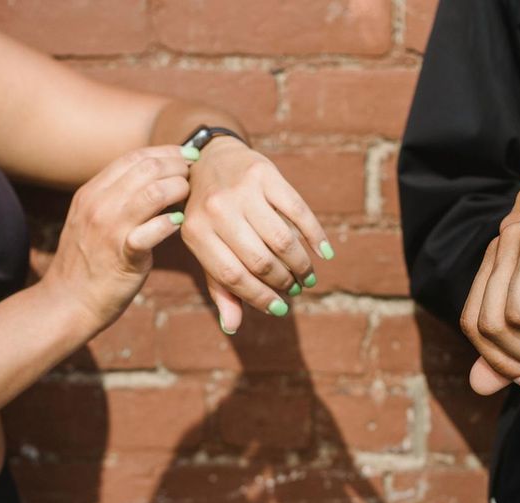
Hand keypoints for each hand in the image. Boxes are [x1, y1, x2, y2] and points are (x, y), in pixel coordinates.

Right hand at [43, 145, 190, 332]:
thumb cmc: (88, 263)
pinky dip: (171, 224)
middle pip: (146, 168)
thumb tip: (151, 182)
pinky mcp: (124, 255)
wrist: (67, 302)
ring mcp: (109, 229)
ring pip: (153, 192)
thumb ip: (115, 200)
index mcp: (91, 193)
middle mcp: (98, 205)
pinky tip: (180, 224)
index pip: (133, 158)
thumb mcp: (92, 221)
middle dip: (177, 166)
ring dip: (178, 189)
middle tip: (194, 173)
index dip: (164, 152)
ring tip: (189, 195)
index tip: (185, 156)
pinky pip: (153, 230)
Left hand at [181, 138, 331, 332]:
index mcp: (196, 233)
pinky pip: (298, 210)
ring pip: (282, 239)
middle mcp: (216, 210)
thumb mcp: (205, 247)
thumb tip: (232, 326)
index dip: (259, 297)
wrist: (211, 159)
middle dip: (282, 281)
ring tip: (306, 275)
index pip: (232, 276)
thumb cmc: (210, 215)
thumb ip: (219, 285)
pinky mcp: (265, 174)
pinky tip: (324, 252)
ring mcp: (242, 190)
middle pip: (260, 260)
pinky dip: (315, 235)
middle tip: (294, 289)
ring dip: (300, 264)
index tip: (279, 309)